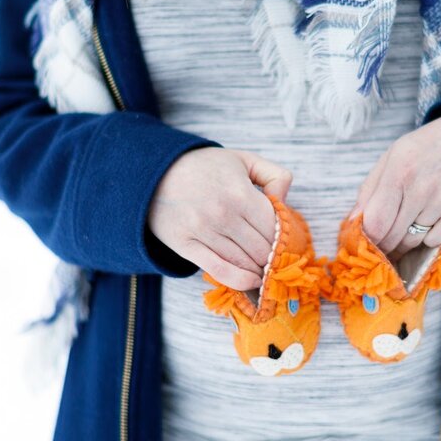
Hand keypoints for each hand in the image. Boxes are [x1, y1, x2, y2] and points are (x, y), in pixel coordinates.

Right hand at [148, 148, 291, 289]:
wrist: (155, 171)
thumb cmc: (205, 166)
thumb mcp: (244, 159)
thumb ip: (274, 175)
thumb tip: (284, 202)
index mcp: (240, 193)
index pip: (274, 227)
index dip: (283, 238)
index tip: (284, 241)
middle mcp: (223, 215)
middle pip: (261, 248)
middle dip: (272, 256)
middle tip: (275, 257)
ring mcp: (203, 232)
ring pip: (244, 262)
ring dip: (259, 269)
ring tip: (265, 269)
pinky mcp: (186, 246)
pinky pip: (219, 270)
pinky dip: (240, 280)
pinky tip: (252, 281)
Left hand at [352, 111, 440, 258]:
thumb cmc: (427, 147)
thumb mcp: (392, 156)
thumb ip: (369, 189)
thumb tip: (353, 221)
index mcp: (398, 171)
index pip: (376, 222)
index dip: (367, 238)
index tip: (366, 241)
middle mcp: (422, 188)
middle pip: (393, 237)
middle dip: (384, 245)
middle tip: (382, 244)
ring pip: (413, 242)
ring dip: (405, 241)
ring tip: (406, 227)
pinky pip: (436, 241)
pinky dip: (429, 237)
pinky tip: (430, 221)